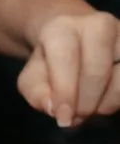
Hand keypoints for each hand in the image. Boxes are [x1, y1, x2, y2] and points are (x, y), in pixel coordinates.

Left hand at [15, 10, 119, 127]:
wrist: (73, 39)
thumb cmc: (50, 61)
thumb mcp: (32, 78)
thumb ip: (37, 93)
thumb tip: (53, 109)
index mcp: (62, 27)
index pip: (65, 59)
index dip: (65, 92)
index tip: (63, 118)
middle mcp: (98, 25)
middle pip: (97, 72)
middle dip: (85, 104)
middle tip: (73, 119)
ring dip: (103, 104)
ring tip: (86, 109)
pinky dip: (116, 100)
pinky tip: (102, 102)